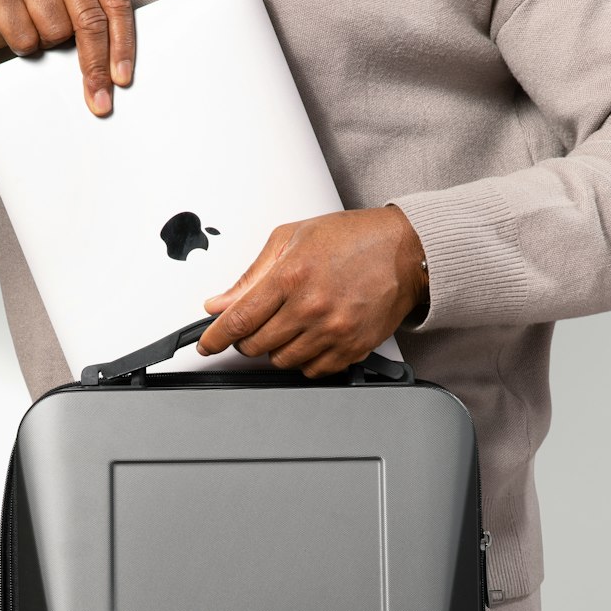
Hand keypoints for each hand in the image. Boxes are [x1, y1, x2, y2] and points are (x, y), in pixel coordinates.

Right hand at [0, 0, 133, 116]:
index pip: (115, 0)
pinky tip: (19, 29)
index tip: (122, 78)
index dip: (123, 44)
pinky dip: (25, 45)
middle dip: (95, 65)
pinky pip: (26, 37)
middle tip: (98, 96)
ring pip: (57, 29)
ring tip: (38, 29)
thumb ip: (95, 12)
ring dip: (50, 43)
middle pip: (89, 19)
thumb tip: (117, 66)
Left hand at [197, 206, 429, 374]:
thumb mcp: (291, 239)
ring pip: (281, 361)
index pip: (239, 319)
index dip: (215, 338)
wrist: (404, 252)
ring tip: (291, 323)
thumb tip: (220, 303)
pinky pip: (312, 371)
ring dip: (276, 348)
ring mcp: (332, 332)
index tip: (206, 344)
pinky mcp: (351, 349)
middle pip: (256, 345)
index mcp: (291, 276)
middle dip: (247, 337)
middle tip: (257, 322)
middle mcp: (311, 307)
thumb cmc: (352, 240)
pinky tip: (311, 336)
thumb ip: (251, 275)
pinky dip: (304, 359)